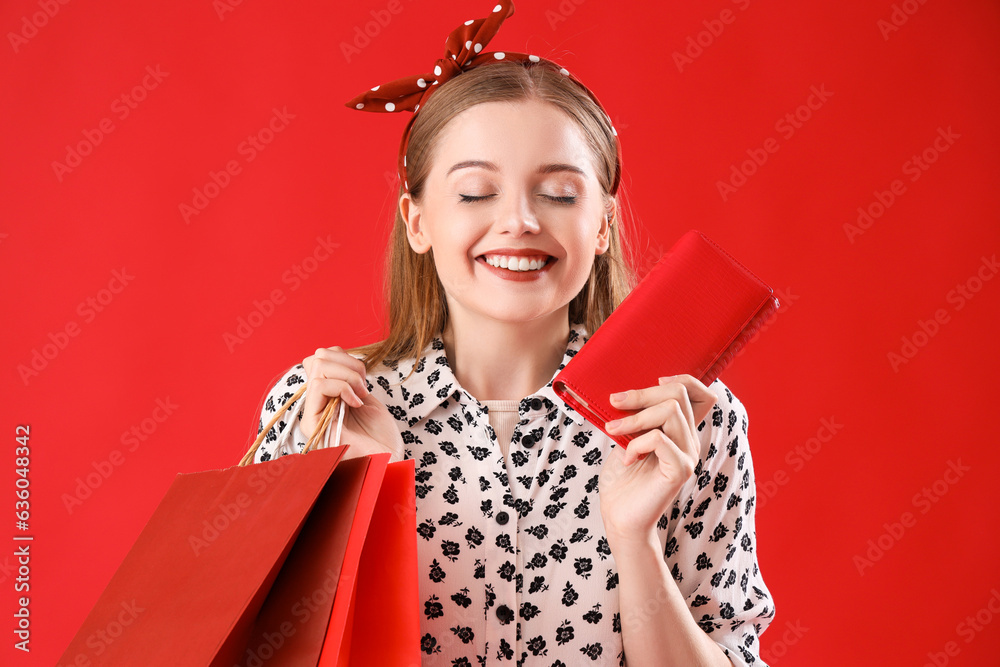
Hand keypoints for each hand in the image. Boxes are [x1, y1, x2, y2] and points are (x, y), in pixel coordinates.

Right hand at [300, 346, 404, 460]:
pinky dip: (342, 387)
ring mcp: (313, 413)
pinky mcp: (313, 423)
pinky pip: (319, 386)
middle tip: (363, 387)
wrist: (388, 463)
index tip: (364, 378)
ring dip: (348, 376)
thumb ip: (348, 378)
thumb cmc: (381, 437)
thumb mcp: (366, 398)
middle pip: (317, 357)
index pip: (322, 357)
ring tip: (361, 396)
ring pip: (318, 368)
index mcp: (328, 396)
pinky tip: (356, 403)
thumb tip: (333, 354)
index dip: (344, 357)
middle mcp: (316, 403)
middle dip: (348, 363)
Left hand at [598, 375, 717, 547]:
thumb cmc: (621, 478)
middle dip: (642, 393)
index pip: (703, 394)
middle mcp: (690, 440)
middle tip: (614, 402)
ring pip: (670, 411)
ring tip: (613, 431)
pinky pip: (659, 438)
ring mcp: (688, 455)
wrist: (619, 516)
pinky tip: (627, 458)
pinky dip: (636, 442)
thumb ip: (637, 415)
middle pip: (679, 394)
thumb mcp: (627, 436)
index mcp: (682, 431)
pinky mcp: (680, 471)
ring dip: (634, 417)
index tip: (653, 381)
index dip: (682, 379)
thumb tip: (625, 391)